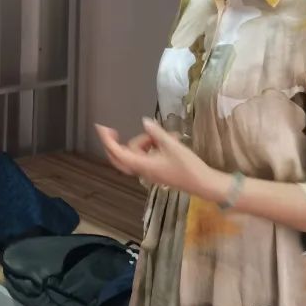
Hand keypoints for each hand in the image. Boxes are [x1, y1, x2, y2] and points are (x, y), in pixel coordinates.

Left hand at [96, 118, 213, 196]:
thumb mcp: (172, 145)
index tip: (101, 127)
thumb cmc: (188, 166)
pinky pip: (146, 156)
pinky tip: (169, 140)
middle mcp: (142, 170)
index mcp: (143, 165)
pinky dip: (152, 147)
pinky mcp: (157, 171)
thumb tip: (144, 122)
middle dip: (116, 144)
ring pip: (136, 154)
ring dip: (145, 142)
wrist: (203, 184)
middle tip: (114, 130)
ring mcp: (149, 172)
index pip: (118, 153)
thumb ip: (156, 133)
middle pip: (121, 157)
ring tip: (165, 135)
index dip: (107, 141)